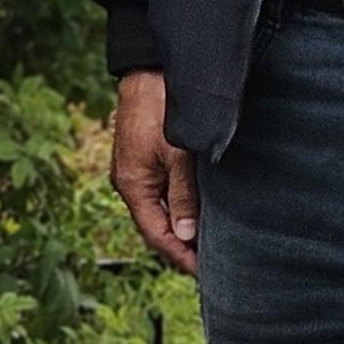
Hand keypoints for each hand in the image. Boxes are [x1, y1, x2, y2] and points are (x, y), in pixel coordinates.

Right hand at [109, 70, 197, 272]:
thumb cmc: (161, 109)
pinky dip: (179, 206)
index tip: (206, 273)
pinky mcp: (145, 157)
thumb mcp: (177, 155)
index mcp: (133, 187)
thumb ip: (182, 195)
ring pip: (160, 209)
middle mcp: (130, 182)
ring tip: (208, 243)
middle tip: (212, 264)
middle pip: (157, 226)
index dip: (181, 256)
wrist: (149, 70)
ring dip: (182, 226)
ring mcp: (136, 170)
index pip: (158, 235)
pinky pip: (162, 192)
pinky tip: (197, 209)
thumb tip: (185, 235)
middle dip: (182, 246)